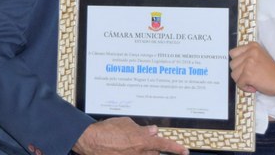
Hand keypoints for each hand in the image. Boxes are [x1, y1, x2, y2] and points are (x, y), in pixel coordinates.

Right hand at [72, 117, 188, 154]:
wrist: (90, 141)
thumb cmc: (106, 130)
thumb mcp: (126, 123)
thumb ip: (141, 128)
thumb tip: (151, 130)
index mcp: (142, 141)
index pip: (164, 145)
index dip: (176, 148)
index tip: (184, 151)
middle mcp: (138, 153)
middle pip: (153, 153)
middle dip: (151, 147)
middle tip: (141, 140)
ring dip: (141, 151)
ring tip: (127, 143)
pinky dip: (130, 151)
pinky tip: (121, 147)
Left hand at [229, 42, 274, 95]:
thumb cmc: (271, 71)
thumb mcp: (259, 56)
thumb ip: (247, 56)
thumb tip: (234, 62)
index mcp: (252, 46)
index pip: (233, 53)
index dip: (238, 63)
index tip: (245, 68)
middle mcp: (250, 52)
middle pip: (232, 64)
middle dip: (239, 72)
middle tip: (250, 75)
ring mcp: (249, 62)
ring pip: (233, 74)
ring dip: (241, 80)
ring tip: (252, 80)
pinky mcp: (248, 74)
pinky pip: (239, 83)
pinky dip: (245, 87)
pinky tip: (254, 86)